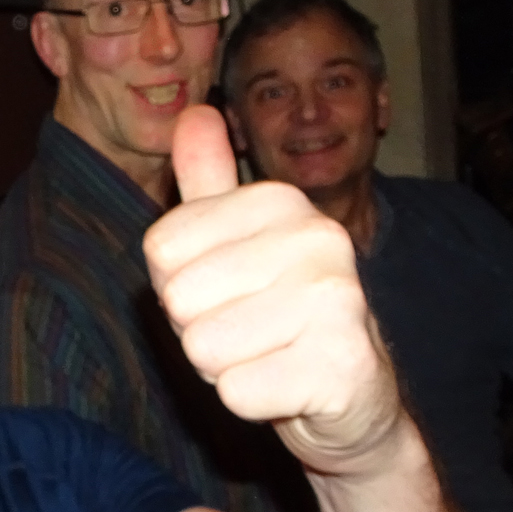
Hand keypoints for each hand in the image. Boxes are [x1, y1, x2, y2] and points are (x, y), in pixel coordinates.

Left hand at [144, 107, 403, 475]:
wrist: (352, 393)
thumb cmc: (274, 315)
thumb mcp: (236, 241)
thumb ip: (209, 181)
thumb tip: (191, 111)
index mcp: (280, 201)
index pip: (160, 249)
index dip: (179, 285)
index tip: (227, 291)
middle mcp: (317, 238)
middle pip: (179, 298)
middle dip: (200, 328)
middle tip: (249, 331)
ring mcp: (337, 301)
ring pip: (204, 347)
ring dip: (225, 365)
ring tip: (268, 355)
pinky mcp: (342, 366)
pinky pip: (237, 391)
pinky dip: (251, 400)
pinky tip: (288, 386)